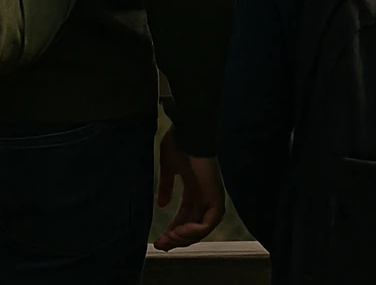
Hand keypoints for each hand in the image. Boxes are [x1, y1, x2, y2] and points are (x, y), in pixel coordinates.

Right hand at [154, 127, 225, 250]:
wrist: (188, 130)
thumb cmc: (178, 142)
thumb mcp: (169, 168)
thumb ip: (166, 185)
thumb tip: (162, 204)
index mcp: (195, 186)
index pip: (186, 215)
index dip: (173, 228)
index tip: (159, 239)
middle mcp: (205, 192)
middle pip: (194, 224)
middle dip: (176, 237)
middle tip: (160, 245)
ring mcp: (212, 194)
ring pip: (203, 227)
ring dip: (185, 237)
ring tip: (169, 239)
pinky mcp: (216, 194)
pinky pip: (209, 221)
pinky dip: (195, 230)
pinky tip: (180, 231)